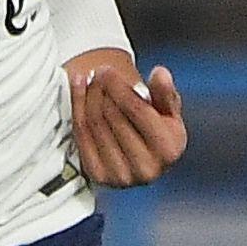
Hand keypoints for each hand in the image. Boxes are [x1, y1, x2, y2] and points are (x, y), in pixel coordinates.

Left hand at [65, 49, 187, 187]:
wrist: (143, 157)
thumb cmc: (158, 129)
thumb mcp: (169, 110)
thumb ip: (165, 92)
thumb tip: (159, 74)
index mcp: (168, 150)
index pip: (136, 111)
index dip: (118, 87)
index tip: (107, 69)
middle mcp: (146, 168)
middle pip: (112, 116)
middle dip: (102, 89)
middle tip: (97, 72)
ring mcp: (121, 175)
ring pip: (94, 124)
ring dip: (88, 96)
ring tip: (89, 79)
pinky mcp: (98, 175)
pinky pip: (81, 135)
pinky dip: (77, 108)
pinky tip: (78, 90)